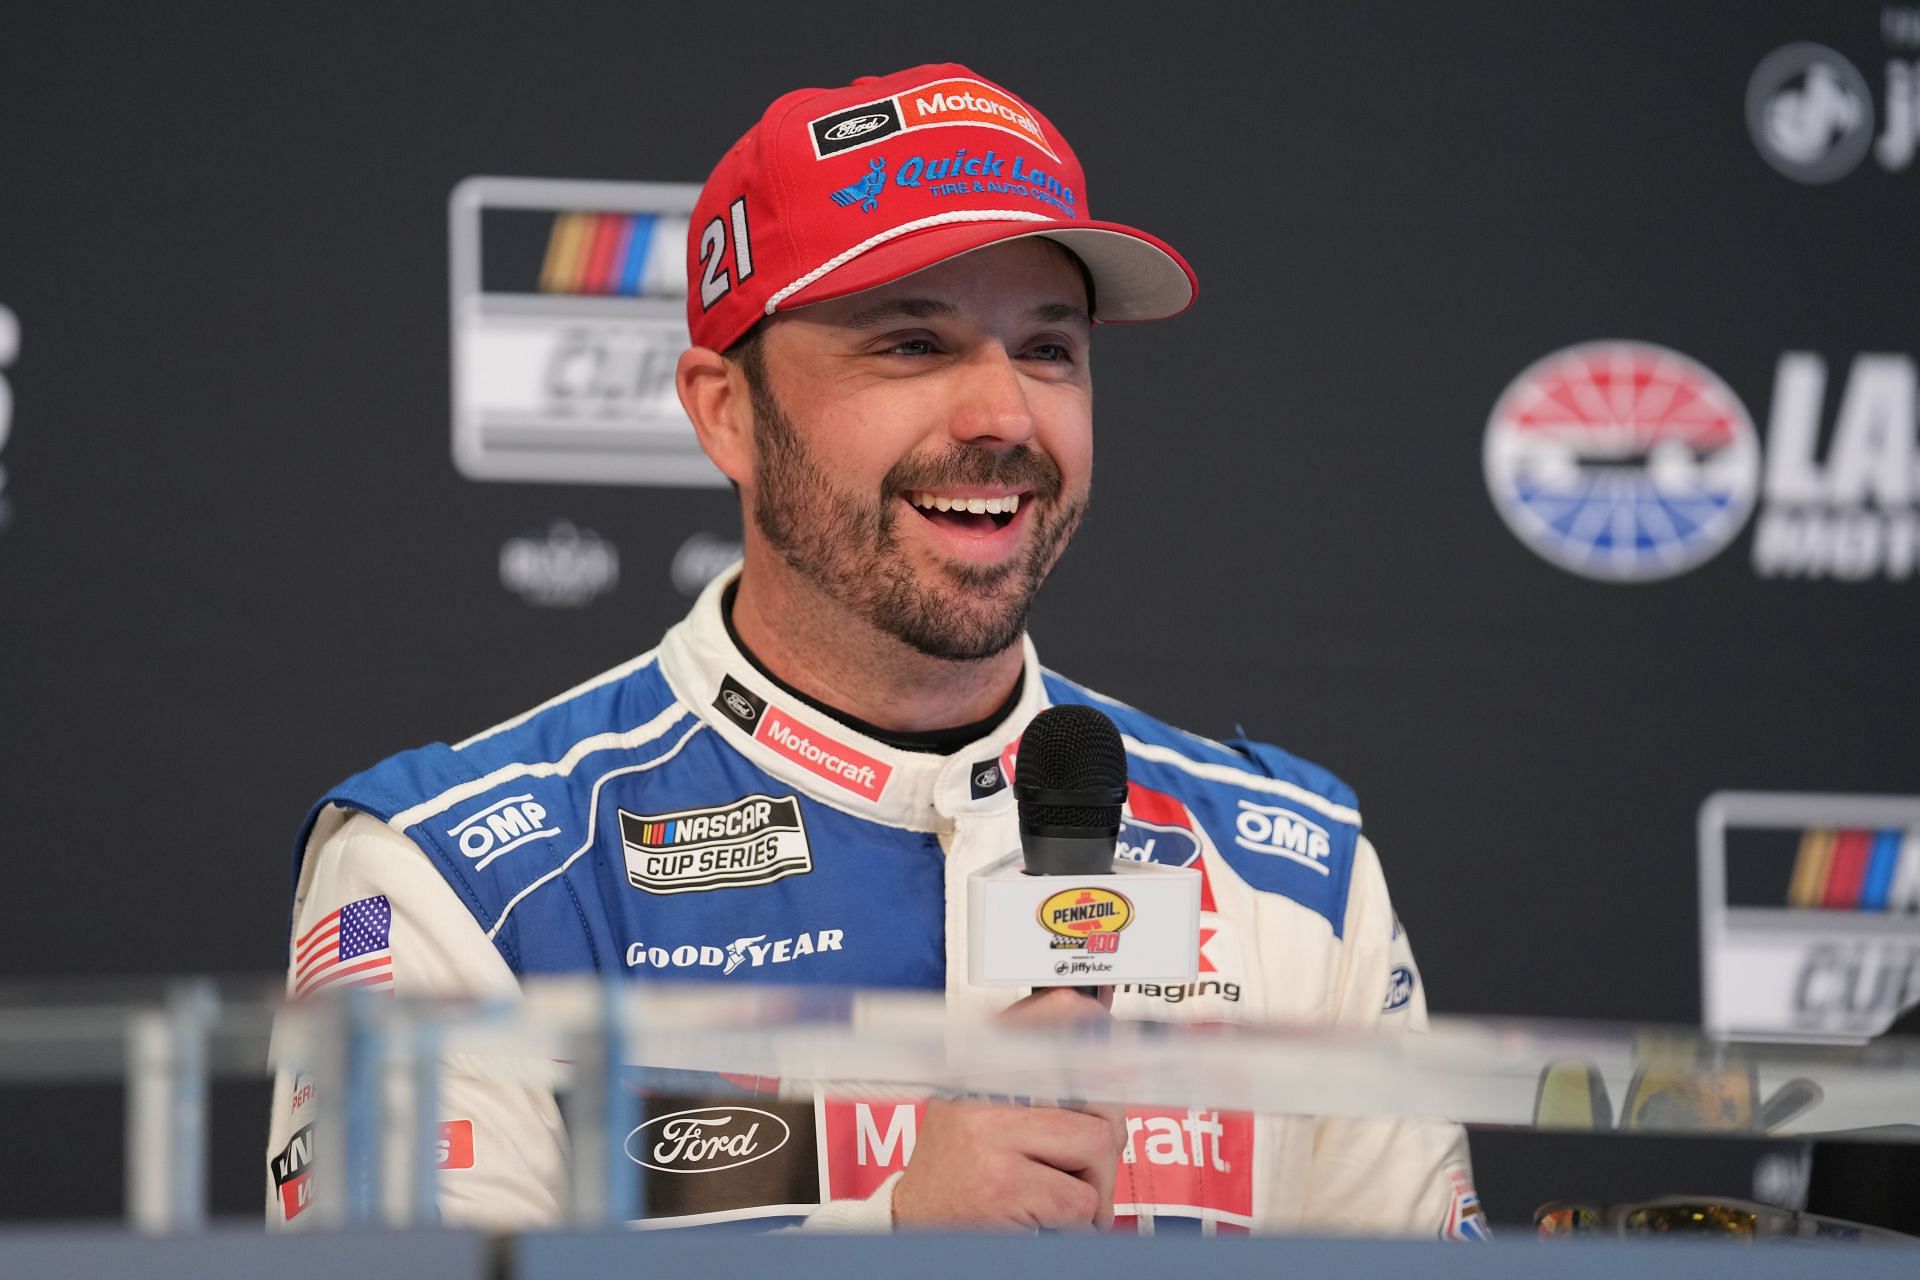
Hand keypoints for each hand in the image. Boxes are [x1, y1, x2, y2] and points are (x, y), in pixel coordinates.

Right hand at [891, 987, 1122, 1230]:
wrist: (908, 1225)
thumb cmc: (952, 1173)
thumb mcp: (973, 1111)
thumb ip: (1025, 1083)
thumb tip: (1086, 1033)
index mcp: (976, 1071)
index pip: (1039, 1019)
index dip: (1079, 1019)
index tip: (1098, 1019)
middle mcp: (981, 1094)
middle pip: (1090, 1093)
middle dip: (1106, 1134)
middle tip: (1090, 1162)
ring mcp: (992, 1141)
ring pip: (1097, 1144)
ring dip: (1095, 1184)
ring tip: (1065, 1196)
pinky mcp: (1005, 1188)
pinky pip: (1082, 1199)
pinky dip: (1081, 1220)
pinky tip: (1053, 1220)